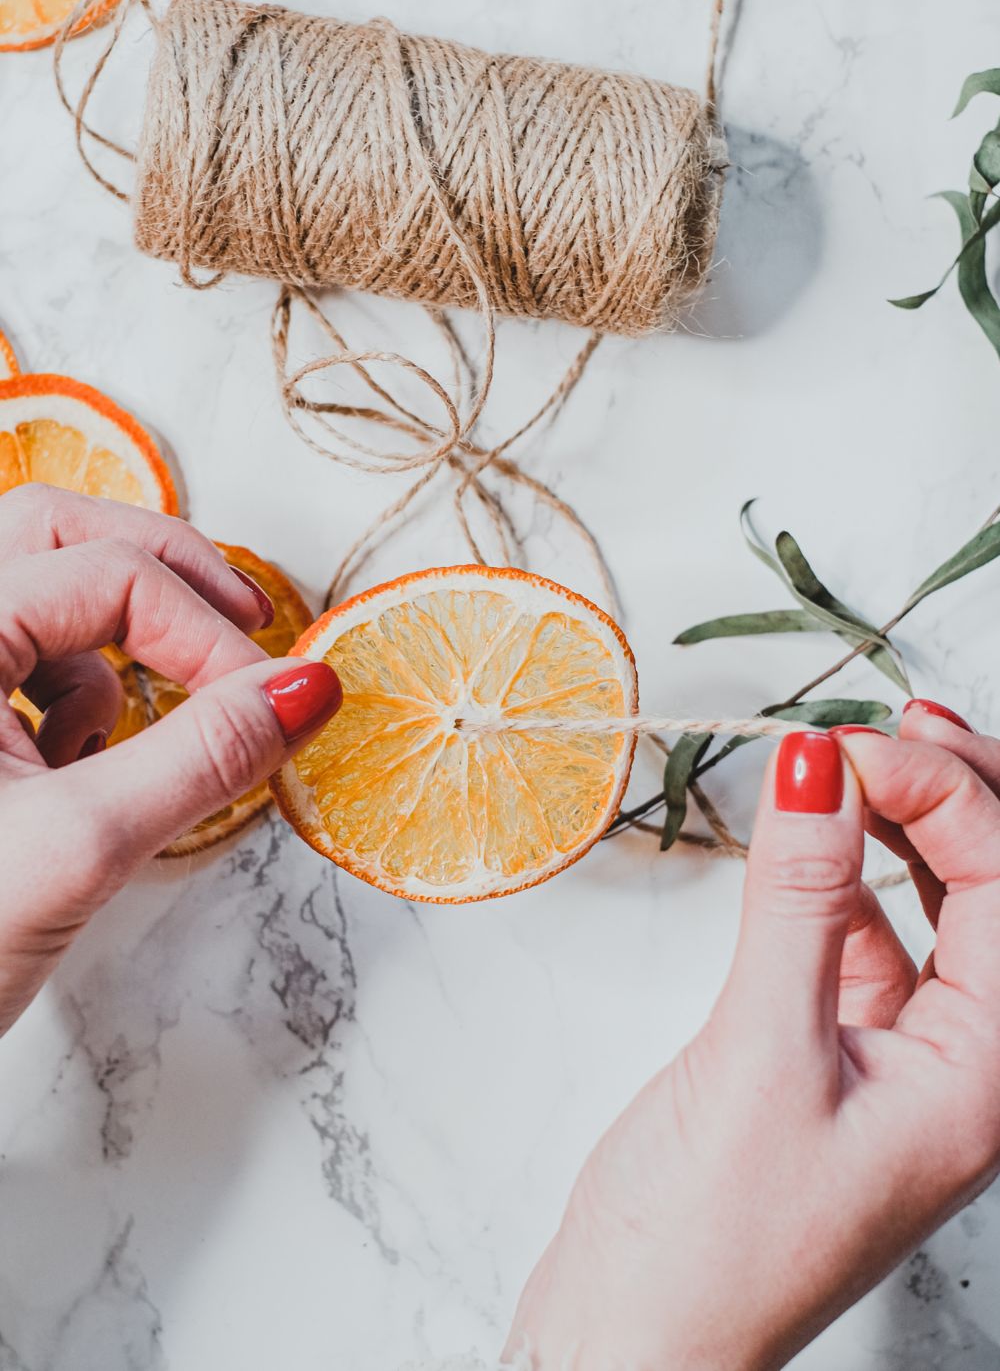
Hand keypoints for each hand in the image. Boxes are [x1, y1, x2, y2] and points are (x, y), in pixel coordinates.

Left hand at [0, 484, 340, 1036]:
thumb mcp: (78, 846)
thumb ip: (205, 756)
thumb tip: (313, 687)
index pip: (109, 578)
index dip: (206, 637)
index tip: (274, 710)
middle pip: (60, 530)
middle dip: (164, 570)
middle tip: (244, 624)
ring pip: (39, 585)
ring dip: (113, 635)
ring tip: (129, 731)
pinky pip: (17, 654)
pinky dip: (72, 687)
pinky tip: (78, 765)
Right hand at [506, 708, 999, 1370]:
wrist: (631, 1339)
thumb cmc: (706, 1244)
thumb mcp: (760, 1054)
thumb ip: (798, 899)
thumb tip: (821, 764)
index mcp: (988, 1076)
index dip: (943, 795)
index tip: (846, 747)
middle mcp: (966, 1063)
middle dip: (955, 794)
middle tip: (882, 727)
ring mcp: (904, 1055)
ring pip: (942, 904)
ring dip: (909, 822)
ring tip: (862, 754)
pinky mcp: (837, 1047)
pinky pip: (872, 933)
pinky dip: (850, 873)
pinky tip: (817, 841)